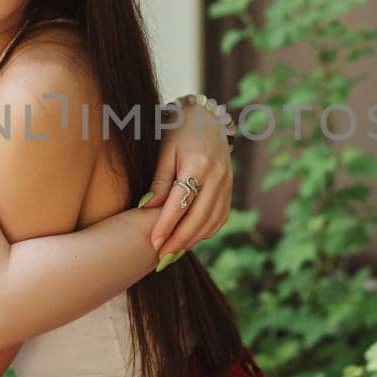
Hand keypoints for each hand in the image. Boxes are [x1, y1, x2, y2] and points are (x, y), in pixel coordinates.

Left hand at [141, 101, 232, 255]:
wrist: (209, 119)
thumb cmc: (180, 132)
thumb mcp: (165, 150)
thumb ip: (159, 180)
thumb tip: (146, 208)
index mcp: (199, 164)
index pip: (181, 201)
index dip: (167, 224)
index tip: (154, 243)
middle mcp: (218, 176)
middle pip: (199, 217)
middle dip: (179, 240)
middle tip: (161, 257)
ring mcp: (227, 184)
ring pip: (211, 222)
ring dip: (192, 240)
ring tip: (172, 253)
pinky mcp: (230, 189)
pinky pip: (220, 218)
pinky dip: (205, 232)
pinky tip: (189, 240)